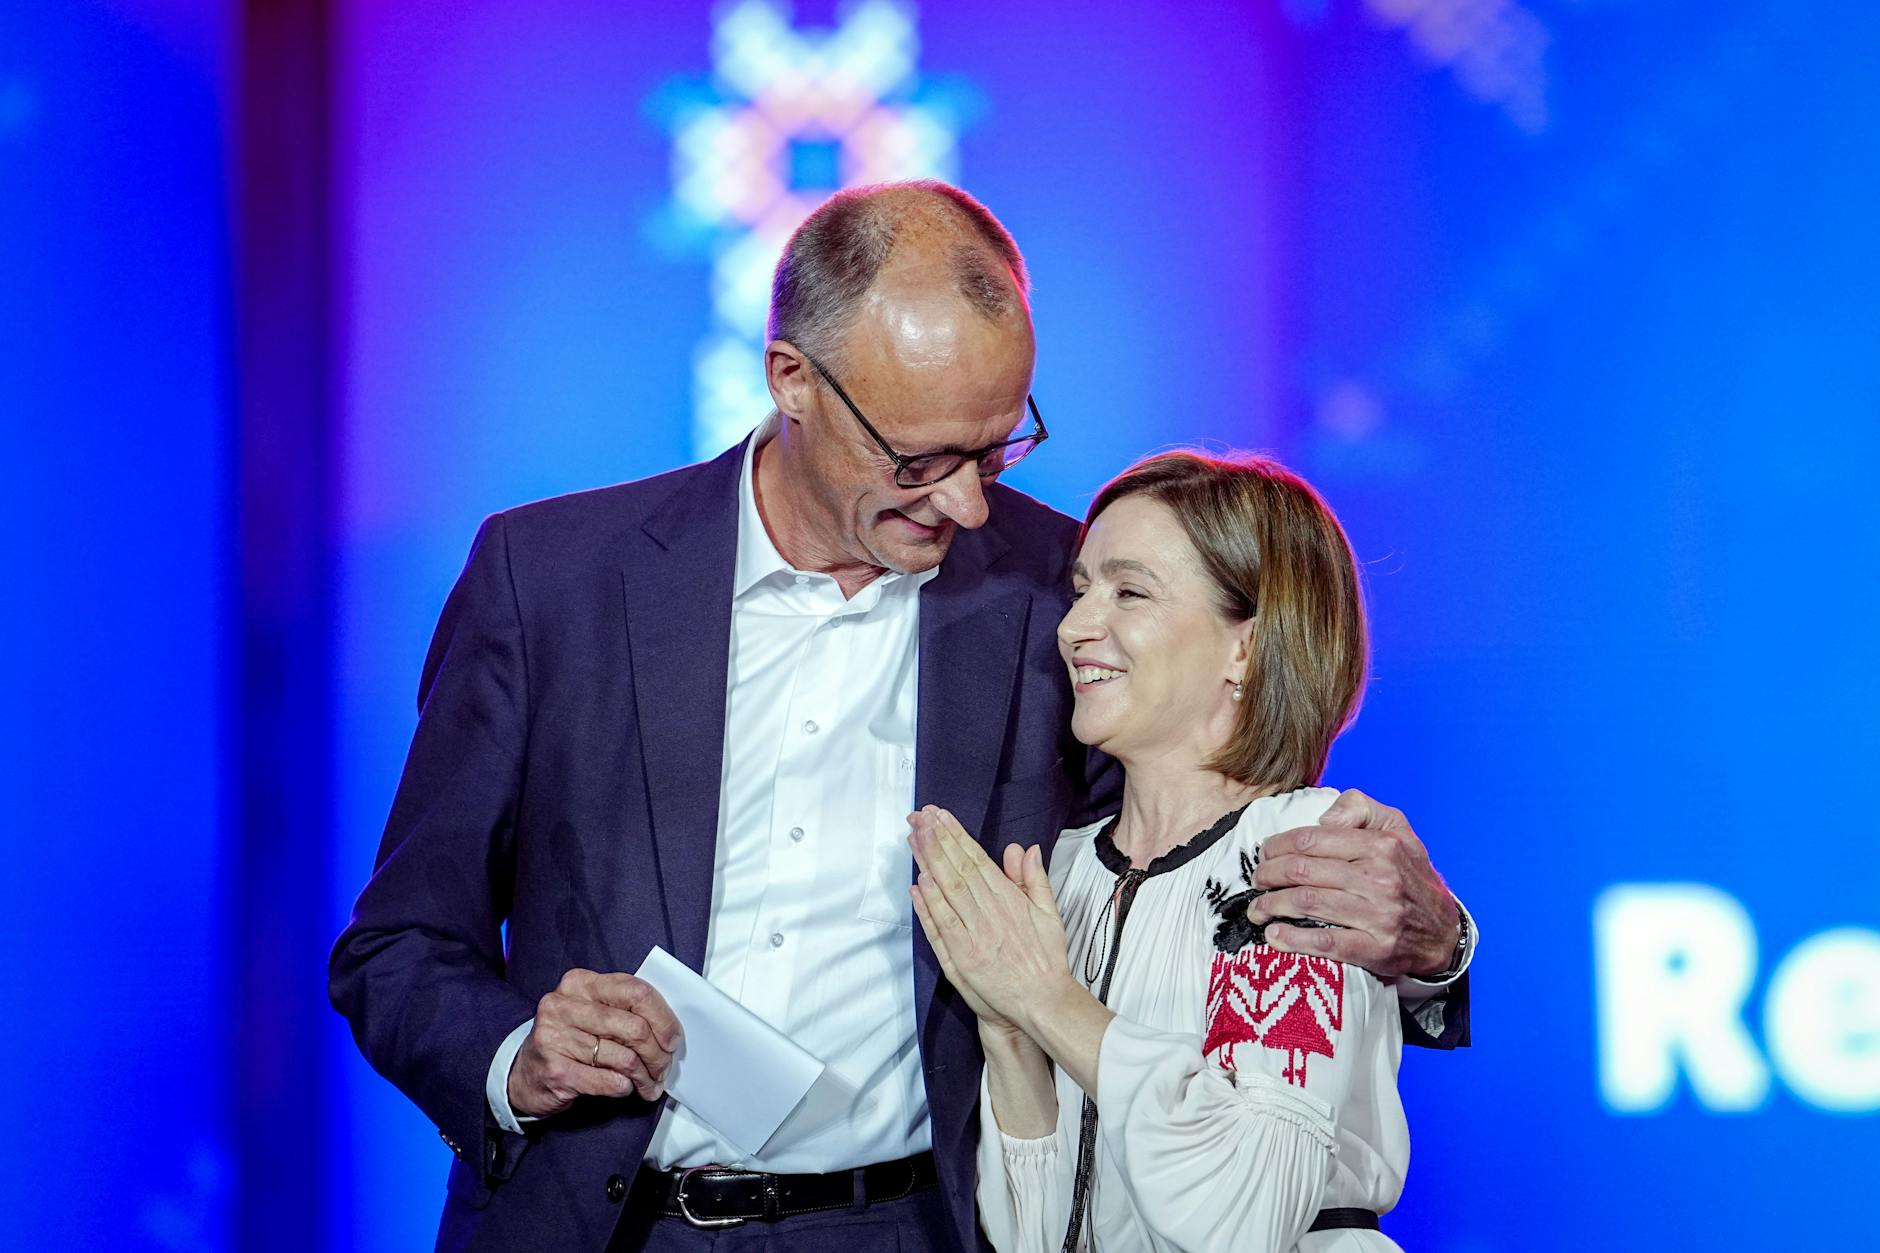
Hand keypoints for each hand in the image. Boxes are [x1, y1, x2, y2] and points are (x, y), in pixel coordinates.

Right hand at [507, 969, 682, 1117]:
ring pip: (625, 1058)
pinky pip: (608, 1081)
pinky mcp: (555, 1069)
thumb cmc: (568, 1041)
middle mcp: (564, 1005)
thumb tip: (669, 1030)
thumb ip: (624, 1011)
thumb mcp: (592, 1013)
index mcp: (580, 983)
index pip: (636, 991)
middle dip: (658, 1054)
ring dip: (644, 1077)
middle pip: (635, 1028)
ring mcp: (555, 1037)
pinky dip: (624, 1088)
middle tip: (663, 1068)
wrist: (523, 1075)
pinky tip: (625, 1088)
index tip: (673, 1039)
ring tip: (648, 1085)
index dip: (663, 1018)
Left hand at [907, 805, 1073, 1035]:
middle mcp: (989, 914)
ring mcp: (973, 936)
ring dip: (928, 863)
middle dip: (936, 841)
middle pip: (957, 870)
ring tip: (913, 838)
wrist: (1043, 1002)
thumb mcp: (1049, 913)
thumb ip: (1034, 879)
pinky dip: (928, 905)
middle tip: (918, 816)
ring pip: (946, 892)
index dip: (956, 836)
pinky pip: (941, 927)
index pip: (977, 860)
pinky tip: (917, 884)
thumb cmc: (1046, 959)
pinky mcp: (962, 959)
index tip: (940, 816)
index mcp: (1009, 899)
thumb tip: (1025, 849)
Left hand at [1249, 789, 1460, 978]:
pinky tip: (1274, 936)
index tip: (1264, 853)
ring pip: (1306, 903)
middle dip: (1268, 874)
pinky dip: (1292, 939)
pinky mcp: (1375, 949)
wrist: (1444, 930)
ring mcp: (1378, 916)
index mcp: (1380, 846)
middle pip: (1302, 871)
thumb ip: (1360, 808)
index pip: (1311, 840)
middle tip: (1258, 880)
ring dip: (1271, 905)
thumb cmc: (1409, 874)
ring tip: (1258, 908)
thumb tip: (1324, 819)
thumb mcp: (1396, 828)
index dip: (1277, 846)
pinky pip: (1324, 943)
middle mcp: (1379, 879)